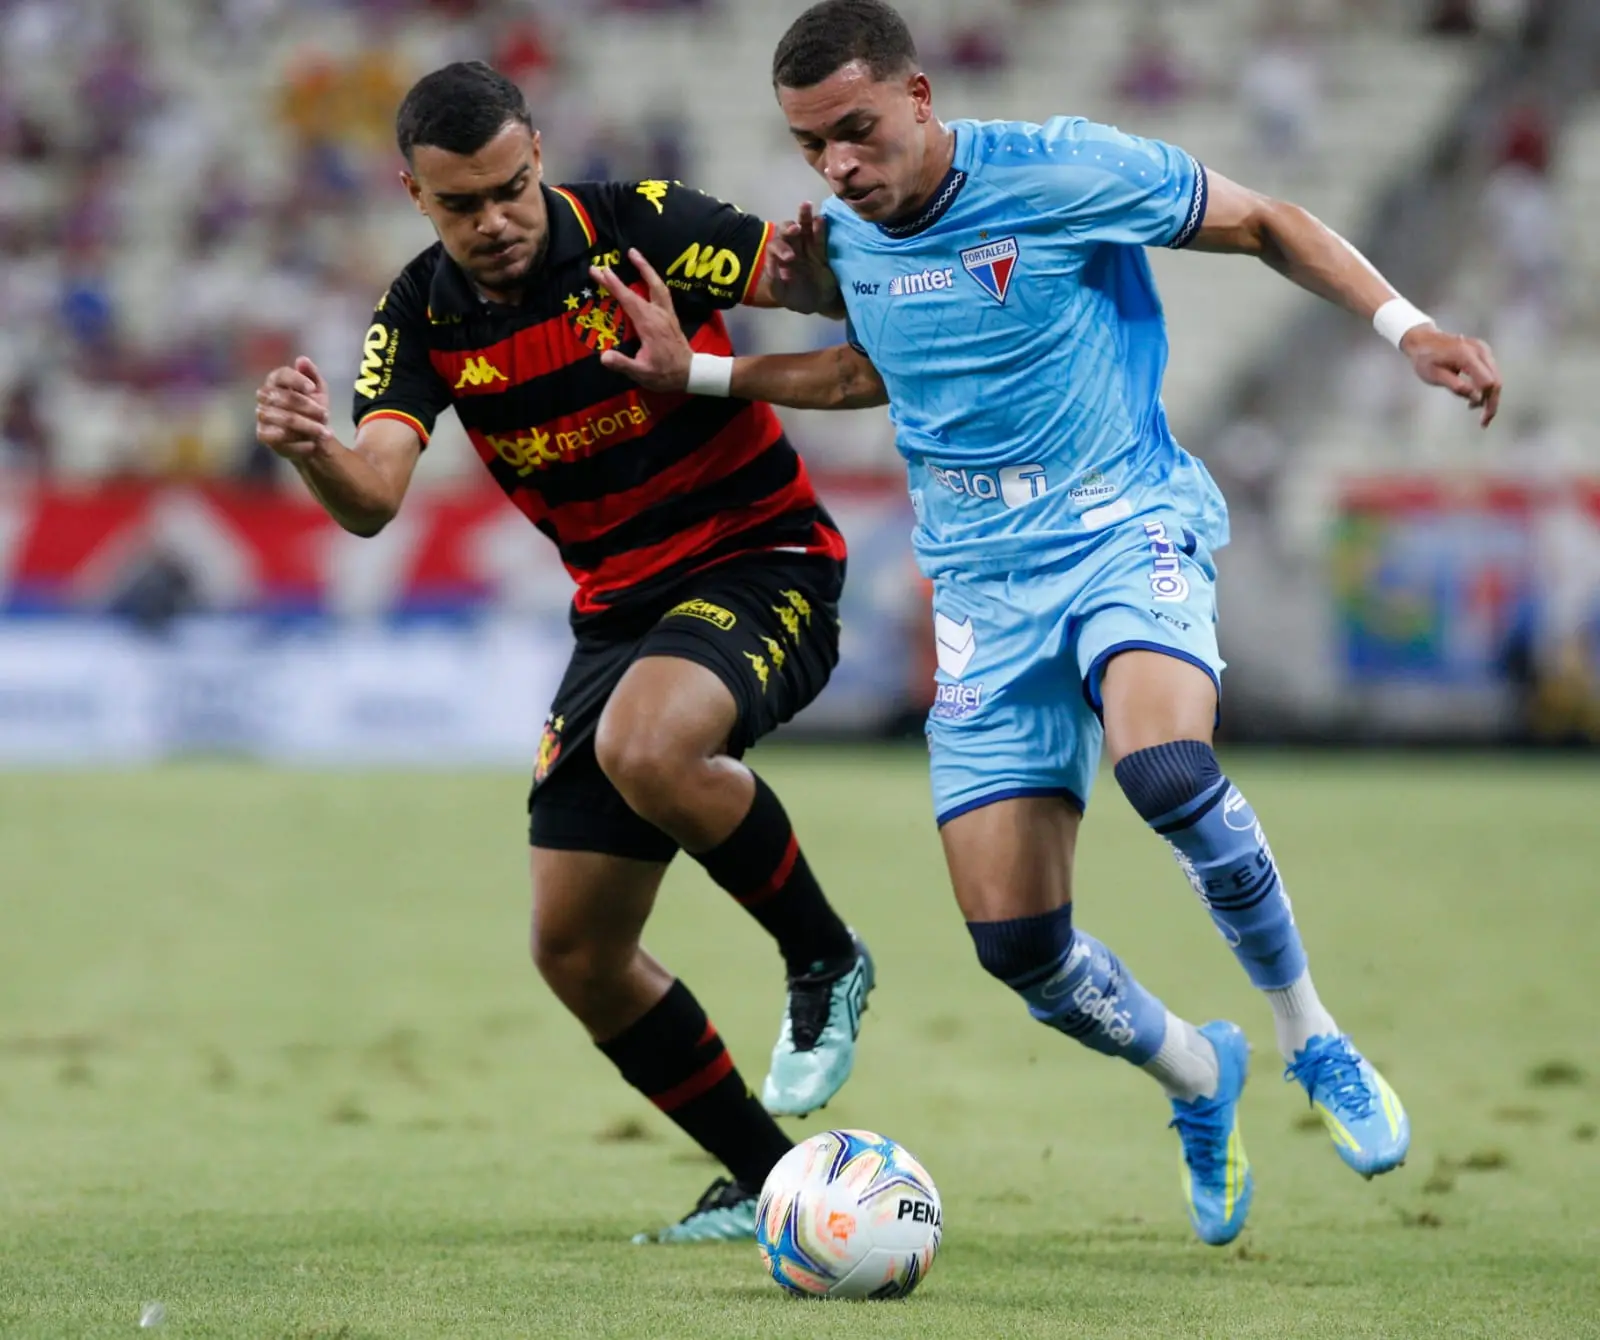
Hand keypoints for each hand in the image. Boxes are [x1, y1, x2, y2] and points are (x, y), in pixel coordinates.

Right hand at [255, 356, 332, 458]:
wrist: (313, 436)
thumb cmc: (313, 408)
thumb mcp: (319, 390)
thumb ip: (312, 374)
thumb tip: (302, 360)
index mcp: (276, 381)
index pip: (281, 375)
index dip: (296, 380)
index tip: (312, 389)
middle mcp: (264, 396)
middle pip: (285, 399)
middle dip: (309, 408)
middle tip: (326, 415)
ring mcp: (262, 416)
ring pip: (285, 419)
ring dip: (309, 427)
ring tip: (326, 433)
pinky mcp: (263, 435)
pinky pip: (280, 438)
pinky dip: (300, 443)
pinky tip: (313, 444)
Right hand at [592, 249, 693, 391]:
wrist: (690, 373)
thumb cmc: (665, 374)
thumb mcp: (642, 373)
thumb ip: (623, 364)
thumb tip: (603, 357)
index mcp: (649, 325)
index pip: (628, 300)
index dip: (614, 285)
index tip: (600, 271)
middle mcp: (658, 314)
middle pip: (637, 289)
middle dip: (618, 277)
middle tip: (602, 265)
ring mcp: (666, 313)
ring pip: (656, 284)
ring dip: (645, 268)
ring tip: (633, 252)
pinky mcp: (670, 315)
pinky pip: (661, 291)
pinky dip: (653, 279)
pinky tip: (648, 274)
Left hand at [766, 201, 842, 316]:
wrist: (819, 304)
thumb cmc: (797, 299)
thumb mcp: (782, 295)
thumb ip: (774, 282)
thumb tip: (771, 264)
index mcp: (778, 260)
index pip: (774, 247)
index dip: (780, 248)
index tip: (790, 257)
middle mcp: (791, 249)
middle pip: (788, 232)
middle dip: (790, 228)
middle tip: (796, 229)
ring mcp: (806, 248)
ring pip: (804, 228)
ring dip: (804, 217)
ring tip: (807, 205)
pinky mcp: (821, 251)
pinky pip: (819, 237)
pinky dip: (819, 228)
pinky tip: (821, 219)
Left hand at [1400, 327, 1501, 426]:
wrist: (1423, 340)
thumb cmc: (1425, 360)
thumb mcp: (1435, 376)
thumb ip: (1456, 386)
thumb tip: (1475, 397)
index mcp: (1467, 356)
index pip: (1488, 382)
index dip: (1487, 402)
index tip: (1480, 419)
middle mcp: (1480, 350)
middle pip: (1496, 381)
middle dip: (1492, 402)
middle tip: (1484, 422)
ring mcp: (1483, 349)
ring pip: (1496, 377)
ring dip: (1489, 396)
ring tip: (1474, 409)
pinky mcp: (1483, 351)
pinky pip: (1491, 372)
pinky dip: (1486, 386)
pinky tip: (1475, 397)